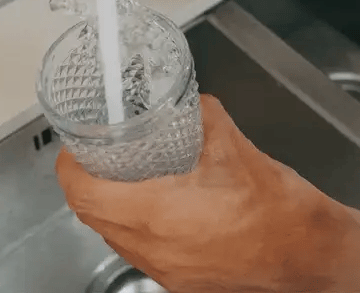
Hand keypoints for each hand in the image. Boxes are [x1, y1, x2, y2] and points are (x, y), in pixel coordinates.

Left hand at [56, 95, 353, 292]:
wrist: (311, 259)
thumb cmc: (278, 214)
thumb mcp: (234, 147)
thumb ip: (203, 115)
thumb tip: (189, 103)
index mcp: (157, 214)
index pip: (83, 193)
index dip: (68, 166)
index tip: (70, 148)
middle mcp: (153, 249)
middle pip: (89, 216)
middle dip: (82, 183)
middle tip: (90, 156)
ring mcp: (164, 270)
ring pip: (111, 235)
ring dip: (105, 204)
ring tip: (116, 176)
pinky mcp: (180, 280)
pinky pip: (137, 250)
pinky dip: (131, 224)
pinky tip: (152, 205)